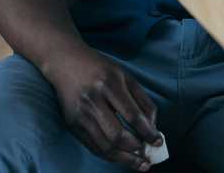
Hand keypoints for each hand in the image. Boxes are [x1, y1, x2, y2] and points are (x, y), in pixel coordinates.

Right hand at [48, 48, 161, 170]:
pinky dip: (108, 155)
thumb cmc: (100, 68)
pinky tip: (120, 157)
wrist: (64, 61)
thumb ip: (141, 100)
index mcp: (110, 84)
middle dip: (136, 150)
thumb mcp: (125, 76)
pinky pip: (92, 146)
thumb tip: (152, 127)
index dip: (148, 132)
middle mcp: (93, 100)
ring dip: (123, 159)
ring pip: (104, 145)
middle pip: (117, 135)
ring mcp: (80, 114)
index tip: (158, 142)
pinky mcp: (71, 124)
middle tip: (148, 159)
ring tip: (138, 164)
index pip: (133, 116)